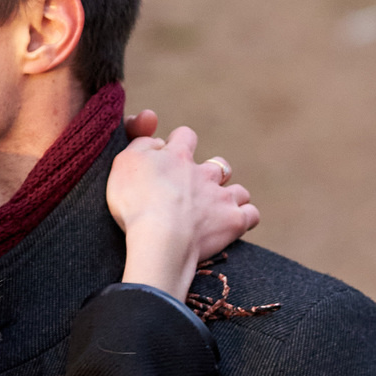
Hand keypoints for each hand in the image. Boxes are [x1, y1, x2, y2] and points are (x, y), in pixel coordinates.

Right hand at [107, 124, 257, 294]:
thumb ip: (141, 143)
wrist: (160, 239)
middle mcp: (204, 173)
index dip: (179, 142)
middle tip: (194, 190)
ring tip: (215, 211)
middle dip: (211, 174)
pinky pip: (251, 215)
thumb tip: (158, 141)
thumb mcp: (124, 162)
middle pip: (219, 165)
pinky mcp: (234, 222)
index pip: (185, 136)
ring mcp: (222, 197)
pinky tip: (232, 224)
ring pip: (238, 190)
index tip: (170, 154)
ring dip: (230, 197)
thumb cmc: (136, 202)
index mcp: (178, 156)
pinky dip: (245, 218)